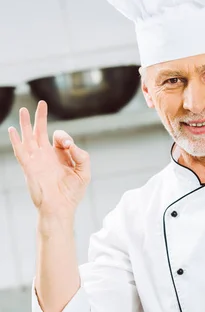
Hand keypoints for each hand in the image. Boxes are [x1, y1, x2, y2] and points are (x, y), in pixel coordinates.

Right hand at [8, 101, 90, 217]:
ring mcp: (36, 161)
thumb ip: (81, 156)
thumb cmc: (71, 194)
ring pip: (29, 137)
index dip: (64, 137)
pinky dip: (16, 140)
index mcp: (59, 157)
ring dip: (25, 124)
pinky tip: (12, 129)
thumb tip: (69, 144)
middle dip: (41, 117)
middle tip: (41, 103)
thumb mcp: (84, 173)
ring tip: (23, 110)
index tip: (68, 145)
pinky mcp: (29, 167)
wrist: (59, 208)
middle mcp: (46, 157)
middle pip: (41, 132)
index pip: (59, 138)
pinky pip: (21, 151)